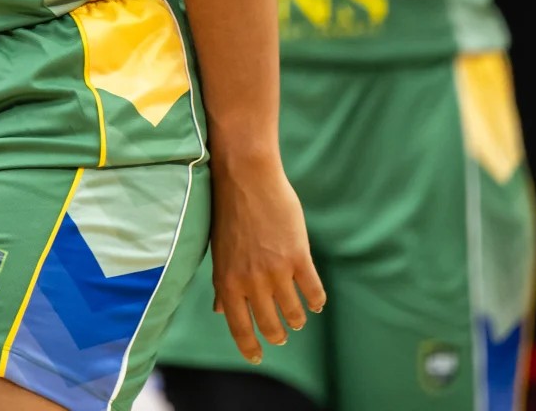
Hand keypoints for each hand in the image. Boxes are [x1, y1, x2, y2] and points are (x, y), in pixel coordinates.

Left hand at [210, 150, 326, 363]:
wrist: (246, 177)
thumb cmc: (229, 212)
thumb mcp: (219, 251)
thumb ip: (222, 284)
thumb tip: (220, 311)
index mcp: (227, 281)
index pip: (238, 327)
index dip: (249, 347)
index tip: (257, 358)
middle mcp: (250, 281)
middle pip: (269, 324)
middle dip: (277, 334)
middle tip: (282, 336)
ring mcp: (276, 271)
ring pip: (293, 312)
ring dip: (297, 319)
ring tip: (298, 318)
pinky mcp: (298, 257)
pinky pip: (313, 291)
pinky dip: (316, 301)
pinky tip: (315, 303)